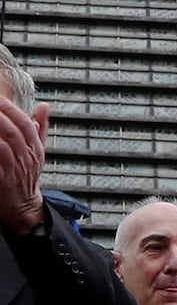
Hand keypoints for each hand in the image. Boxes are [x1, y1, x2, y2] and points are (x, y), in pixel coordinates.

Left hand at [0, 99, 49, 234]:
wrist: (23, 205)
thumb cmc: (28, 176)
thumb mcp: (39, 151)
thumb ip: (41, 127)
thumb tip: (44, 105)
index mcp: (36, 148)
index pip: (26, 124)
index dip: (12, 110)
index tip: (0, 98)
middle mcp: (27, 157)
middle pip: (14, 132)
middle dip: (1, 116)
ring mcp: (15, 170)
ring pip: (3, 146)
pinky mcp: (3, 181)